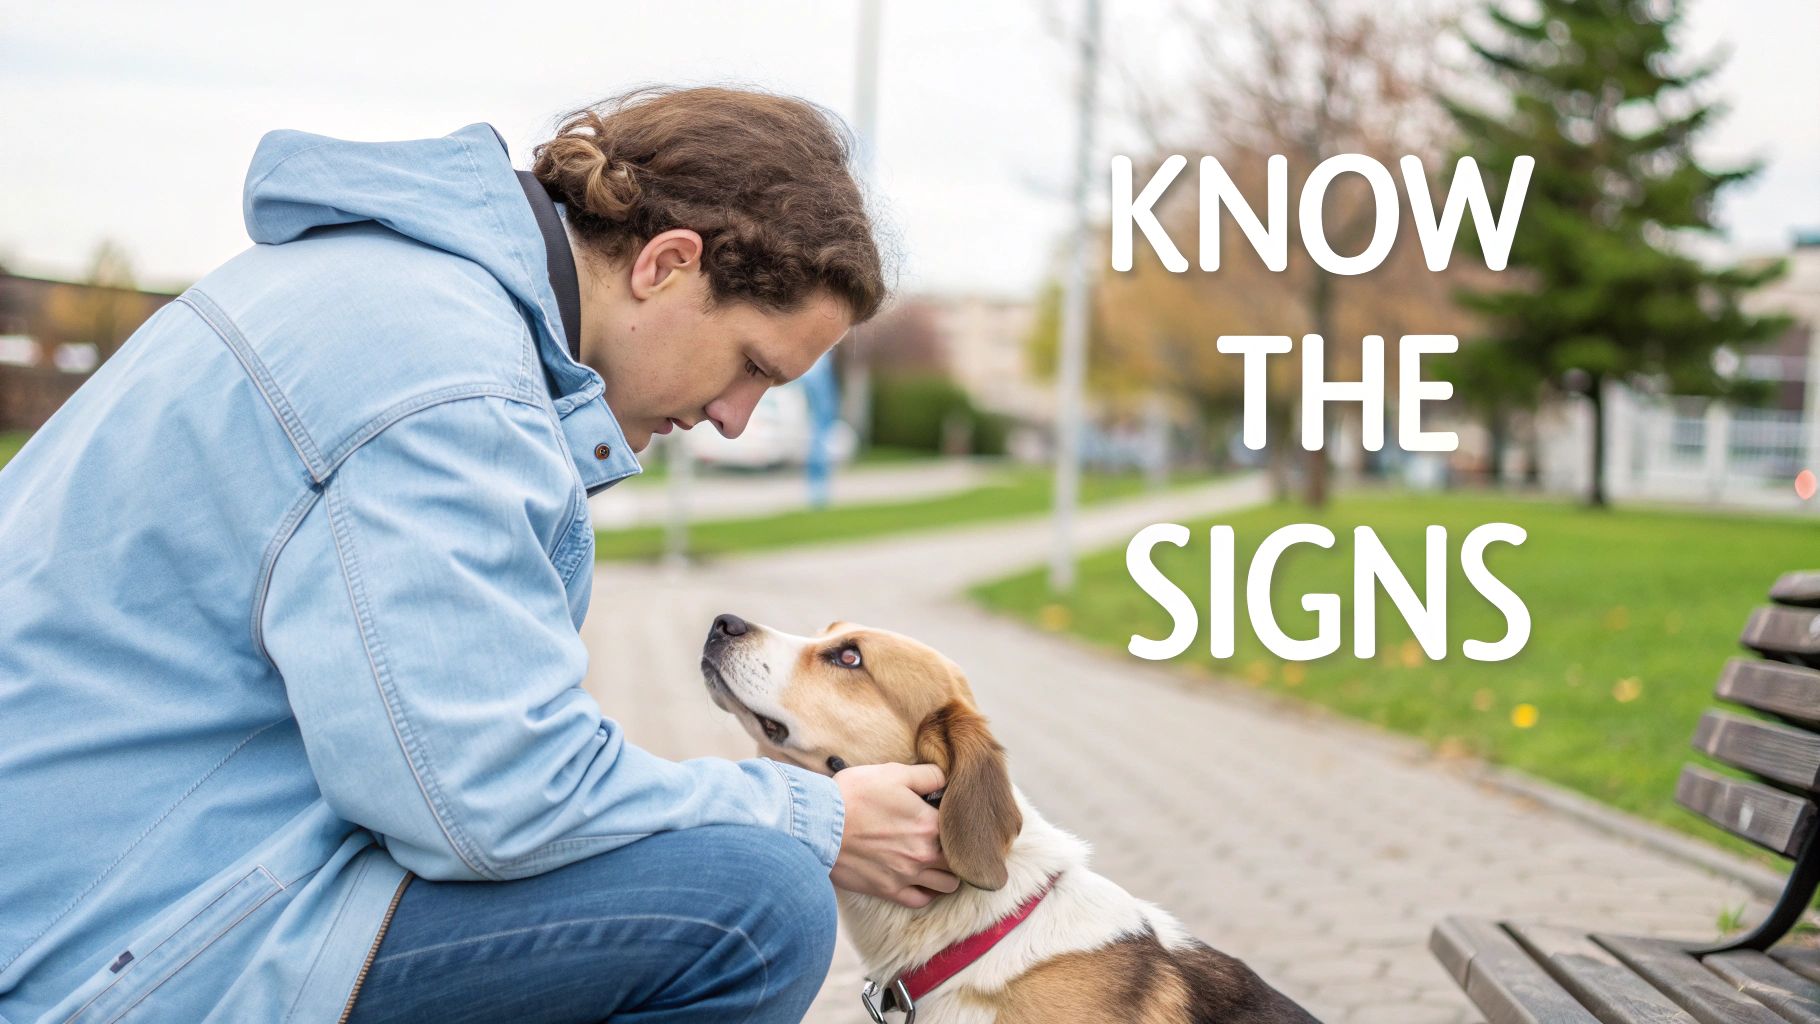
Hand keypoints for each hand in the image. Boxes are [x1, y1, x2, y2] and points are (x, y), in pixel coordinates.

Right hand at [829, 762, 957, 907]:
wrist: (819, 825)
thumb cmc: (855, 795)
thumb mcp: (894, 773)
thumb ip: (928, 775)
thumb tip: (947, 778)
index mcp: (930, 824)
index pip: (963, 830)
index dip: (961, 824)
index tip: (952, 819)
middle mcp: (925, 853)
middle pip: (961, 861)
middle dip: (958, 852)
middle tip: (948, 842)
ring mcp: (907, 875)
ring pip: (948, 885)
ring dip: (947, 874)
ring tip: (939, 863)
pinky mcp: (888, 891)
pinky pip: (920, 901)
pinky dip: (926, 894)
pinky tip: (922, 882)